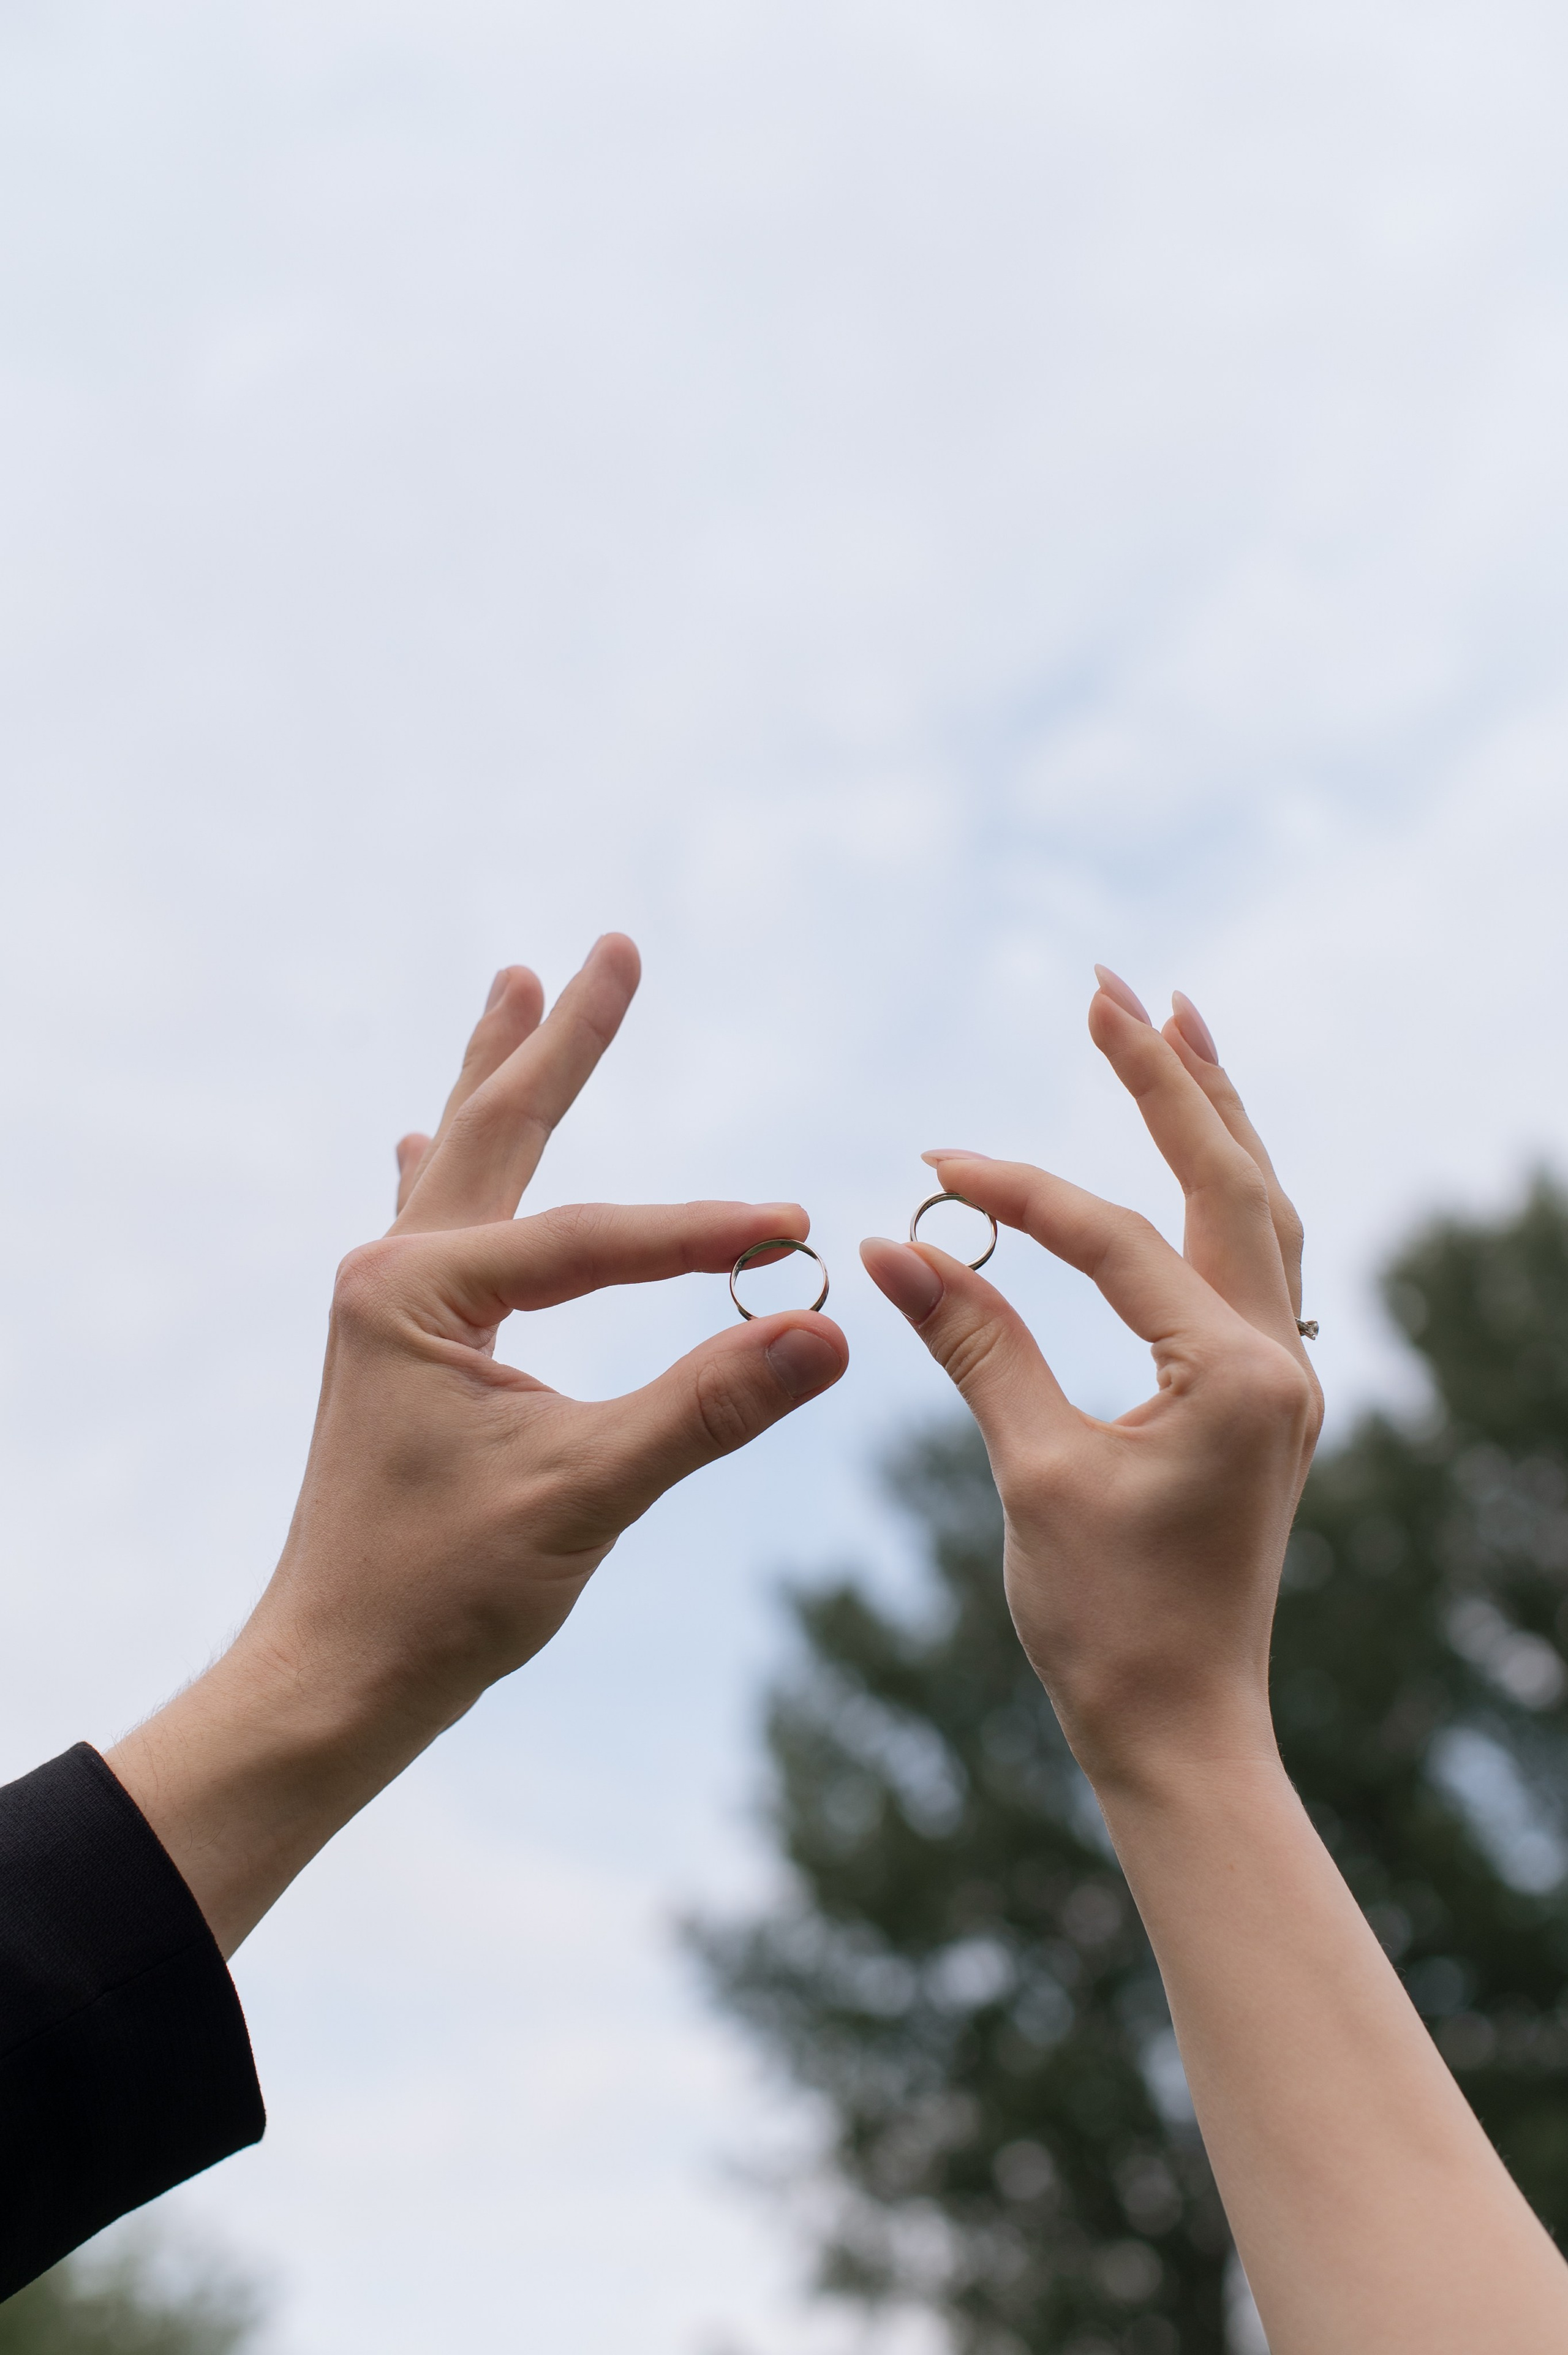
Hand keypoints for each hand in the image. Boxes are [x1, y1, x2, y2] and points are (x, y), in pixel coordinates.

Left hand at [109, 936, 846, 1949]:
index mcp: (422, 1291)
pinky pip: (435, 1224)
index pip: (595, 1241)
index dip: (706, 1233)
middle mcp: (393, 1275)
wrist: (336, 1679)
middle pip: (497, 1130)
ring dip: (497, 1078)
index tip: (803, 1228)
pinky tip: (421, 1138)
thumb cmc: (441, 1594)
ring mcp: (388, 1306)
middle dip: (560, 1040)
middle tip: (608, 947)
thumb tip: (831, 1329)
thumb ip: (707, 1404)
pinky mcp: (398, 1345)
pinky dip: (452, 1167)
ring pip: (460, 1161)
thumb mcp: (586, 1493)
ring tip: (513, 988)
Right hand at [861, 970, 1321, 1789]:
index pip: (1115, 1241)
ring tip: (1176, 1022)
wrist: (1180, 1730)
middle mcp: (1284, 1361)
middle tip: (1112, 983)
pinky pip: (1254, 1259)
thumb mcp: (1035, 1474)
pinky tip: (1193, 1152)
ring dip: (1215, 1114)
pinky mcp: (1261, 1398)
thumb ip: (977, 1345)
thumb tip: (894, 1245)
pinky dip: (1219, 1188)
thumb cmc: (1108, 1624)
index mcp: (1240, 1377)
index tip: (925, 1167)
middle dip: (1170, 1075)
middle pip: (1232, 1178)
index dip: (1016, 1194)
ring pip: (1260, 1209)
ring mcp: (1283, 1378)